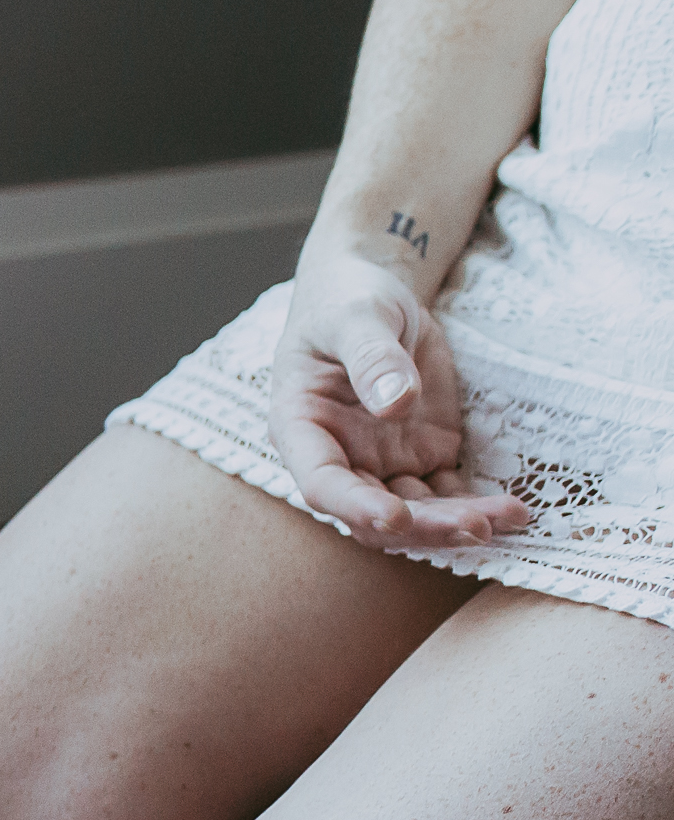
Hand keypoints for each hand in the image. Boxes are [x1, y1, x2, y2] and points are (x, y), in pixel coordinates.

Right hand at [267, 250, 530, 550]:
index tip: (397, 515)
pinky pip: (450, 494)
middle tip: (477, 524)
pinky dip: (479, 506)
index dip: (356, 507)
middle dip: (424, 526)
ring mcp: (383, 460)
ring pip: (416, 512)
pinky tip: (515, 509)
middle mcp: (341, 456)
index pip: (322, 483)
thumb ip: (371, 358)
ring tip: (511, 517)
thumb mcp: (356, 316)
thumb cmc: (348, 300)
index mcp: (303, 428)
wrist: (375, 294)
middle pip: (375, 513)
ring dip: (458, 523)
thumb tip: (397, 403)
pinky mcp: (424, 454)